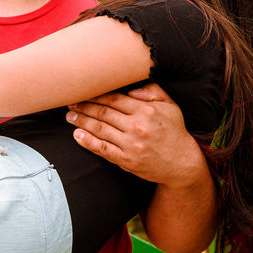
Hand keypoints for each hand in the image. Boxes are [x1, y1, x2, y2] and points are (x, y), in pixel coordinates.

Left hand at [66, 83, 205, 186]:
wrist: (182, 164)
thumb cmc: (174, 132)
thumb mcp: (171, 106)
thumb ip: (153, 91)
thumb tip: (132, 88)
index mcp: (147, 110)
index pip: (114, 99)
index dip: (96, 95)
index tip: (84, 92)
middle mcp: (137, 126)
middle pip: (103, 113)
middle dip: (84, 106)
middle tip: (71, 103)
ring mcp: (131, 145)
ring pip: (100, 129)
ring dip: (82, 122)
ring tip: (70, 116)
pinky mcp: (126, 160)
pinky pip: (102, 149)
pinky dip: (87, 141)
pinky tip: (77, 135)